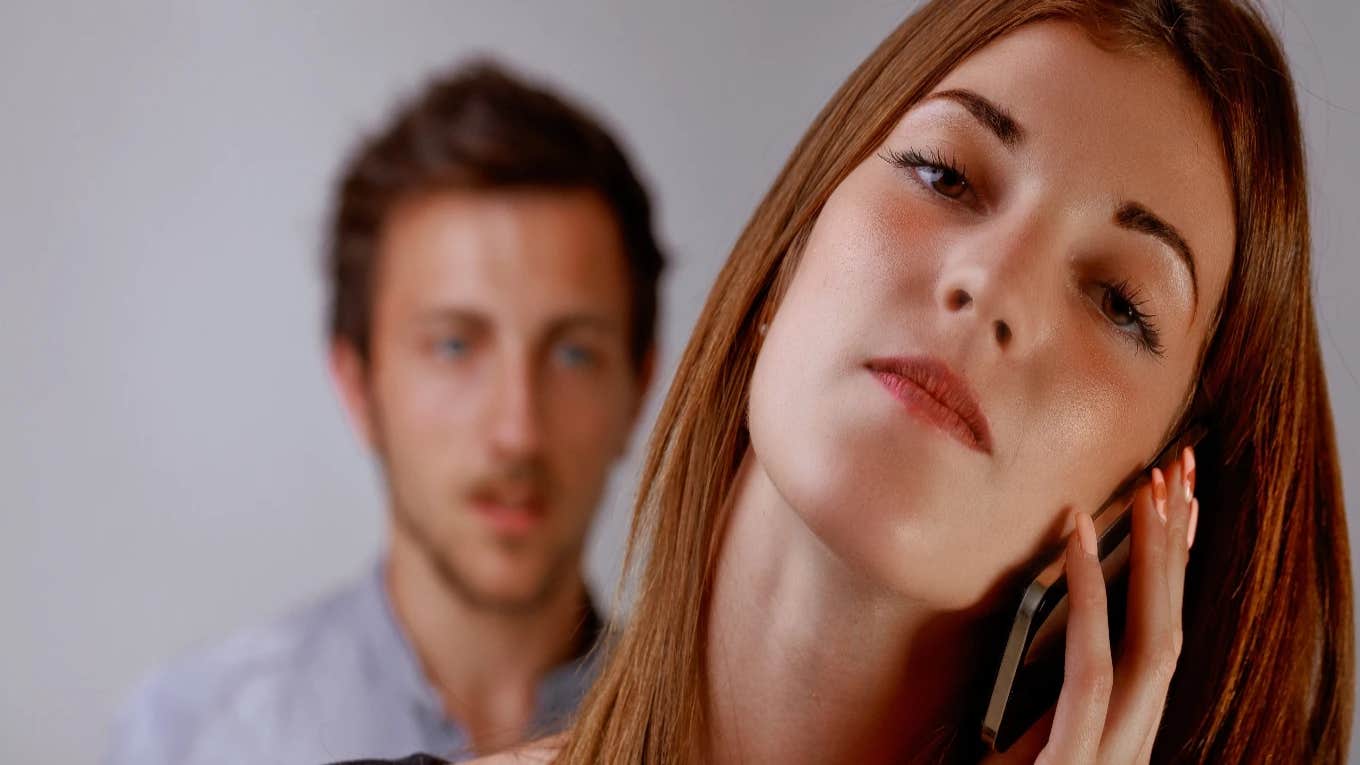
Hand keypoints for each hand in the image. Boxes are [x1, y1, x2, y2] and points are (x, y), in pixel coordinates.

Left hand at [982, 447, 1198, 763]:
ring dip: (1153, 561)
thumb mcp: (1024, 737)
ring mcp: (1112, 756)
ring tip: (1149, 490)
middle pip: (1173, 629)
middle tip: (1178, 471)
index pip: (1163, 637)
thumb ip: (1048, 694)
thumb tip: (1052, 621)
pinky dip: (1092, 600)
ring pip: (1154, 644)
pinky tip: (1080, 542)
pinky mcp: (1074, 764)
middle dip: (1179, 548)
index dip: (1176, 570)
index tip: (1175, 504)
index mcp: (1123, 732)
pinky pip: (1092, 671)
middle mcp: (1132, 741)